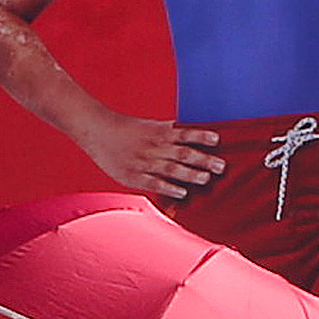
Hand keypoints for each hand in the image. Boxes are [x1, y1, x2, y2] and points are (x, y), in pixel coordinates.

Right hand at [80, 112, 226, 198]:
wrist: (97, 130)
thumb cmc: (127, 129)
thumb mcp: (151, 126)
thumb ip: (171, 130)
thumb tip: (192, 130)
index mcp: (160, 133)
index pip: (185, 134)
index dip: (201, 136)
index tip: (217, 140)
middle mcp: (155, 147)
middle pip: (183, 153)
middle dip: (203, 160)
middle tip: (221, 166)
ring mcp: (144, 162)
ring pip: (171, 169)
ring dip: (190, 174)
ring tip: (206, 178)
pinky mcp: (134, 176)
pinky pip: (154, 183)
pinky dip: (169, 188)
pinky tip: (183, 193)